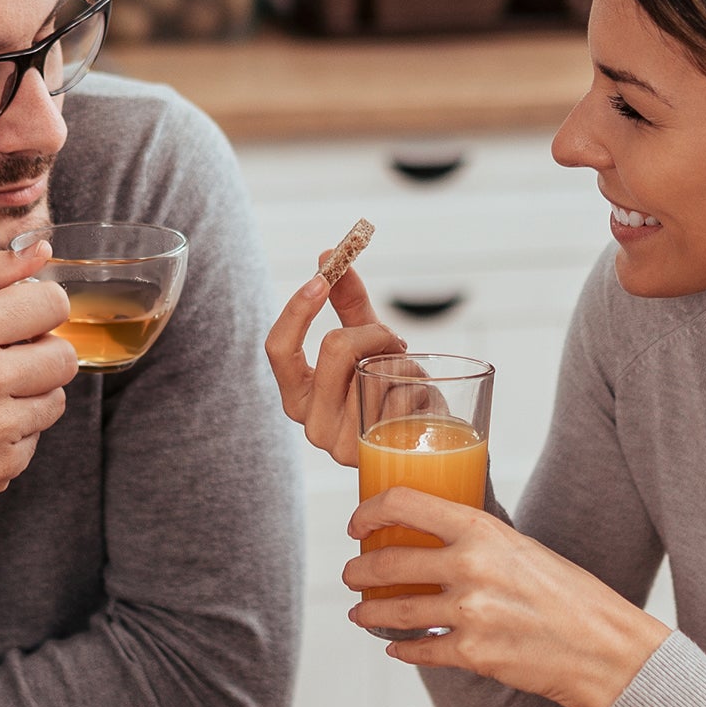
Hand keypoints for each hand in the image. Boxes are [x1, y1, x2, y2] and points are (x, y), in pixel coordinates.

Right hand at [0, 241, 77, 509]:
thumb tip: (43, 249)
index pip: (53, 304)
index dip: (42, 308)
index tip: (25, 317)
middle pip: (65, 356)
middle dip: (41, 353)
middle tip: (5, 359)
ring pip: (56, 400)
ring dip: (29, 394)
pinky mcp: (3, 466)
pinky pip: (35, 439)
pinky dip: (12, 433)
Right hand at [263, 259, 404, 467]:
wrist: (427, 444)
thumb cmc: (390, 389)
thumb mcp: (368, 343)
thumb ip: (348, 302)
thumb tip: (329, 253)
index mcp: (297, 395)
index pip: (278, 348)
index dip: (298, 309)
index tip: (322, 277)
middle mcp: (311, 423)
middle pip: (335, 347)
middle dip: (373, 332)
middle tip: (393, 341)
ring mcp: (341, 444)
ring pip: (376, 369)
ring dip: (403, 364)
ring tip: (409, 381)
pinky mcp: (376, 454)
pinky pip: (401, 395)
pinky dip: (419, 387)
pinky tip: (420, 404)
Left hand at [346, 487, 670, 706]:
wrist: (607, 648)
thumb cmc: (572, 596)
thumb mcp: (523, 548)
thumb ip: (477, 542)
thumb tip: (434, 538)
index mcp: (482, 530)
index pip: (403, 504)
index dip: (369, 511)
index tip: (358, 524)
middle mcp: (469, 567)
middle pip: (387, 562)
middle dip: (359, 570)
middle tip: (353, 575)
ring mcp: (469, 613)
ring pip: (393, 611)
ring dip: (368, 612)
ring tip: (359, 612)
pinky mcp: (472, 654)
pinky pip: (418, 651)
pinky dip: (401, 650)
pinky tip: (396, 648)